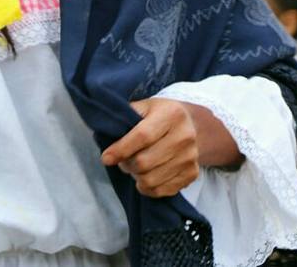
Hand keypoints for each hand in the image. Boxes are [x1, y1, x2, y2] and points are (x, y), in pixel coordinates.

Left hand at [101, 97, 239, 197]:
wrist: (190, 125)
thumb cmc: (158, 115)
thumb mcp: (143, 106)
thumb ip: (124, 115)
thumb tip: (104, 131)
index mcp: (171, 114)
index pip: (142, 136)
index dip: (121, 149)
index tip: (105, 158)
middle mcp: (185, 136)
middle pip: (145, 162)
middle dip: (126, 164)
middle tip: (122, 160)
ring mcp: (191, 157)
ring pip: (151, 180)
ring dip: (135, 177)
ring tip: (133, 167)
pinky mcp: (193, 174)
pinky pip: (162, 191)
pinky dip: (147, 188)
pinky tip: (144, 177)